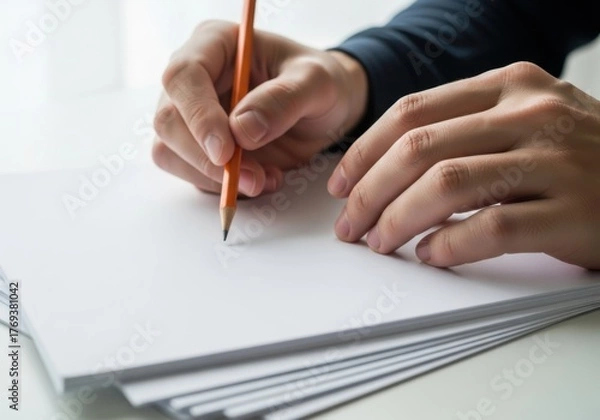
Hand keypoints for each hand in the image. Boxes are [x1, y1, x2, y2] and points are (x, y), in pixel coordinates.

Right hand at [152, 20, 366, 196]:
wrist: (325, 110)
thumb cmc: (319, 83)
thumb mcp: (316, 83)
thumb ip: (283, 100)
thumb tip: (241, 130)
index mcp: (215, 45)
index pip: (184, 76)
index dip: (198, 116)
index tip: (226, 151)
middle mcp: (194, 79)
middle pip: (168, 120)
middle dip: (206, 159)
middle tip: (253, 178)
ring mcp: (192, 115)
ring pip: (171, 152)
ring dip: (213, 178)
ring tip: (265, 178)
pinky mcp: (199, 147)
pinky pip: (191, 174)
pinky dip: (222, 187)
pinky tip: (260, 179)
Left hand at [328, 62, 599, 268]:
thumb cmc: (580, 156)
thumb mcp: (524, 121)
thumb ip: (464, 131)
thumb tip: (384, 169)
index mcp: (509, 86)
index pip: (411, 113)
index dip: (364, 152)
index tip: (340, 184)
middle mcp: (531, 114)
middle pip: (418, 148)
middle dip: (369, 191)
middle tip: (350, 224)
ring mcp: (556, 159)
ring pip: (447, 185)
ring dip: (398, 219)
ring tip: (380, 242)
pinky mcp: (574, 210)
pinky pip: (492, 226)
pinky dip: (450, 244)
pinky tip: (431, 255)